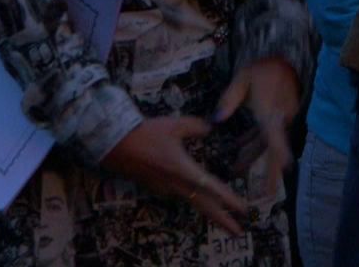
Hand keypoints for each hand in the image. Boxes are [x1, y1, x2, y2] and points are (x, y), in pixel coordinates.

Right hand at [101, 116, 250, 235]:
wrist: (114, 144)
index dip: (229, 200)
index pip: (211, 188)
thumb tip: (210, 127)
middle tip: (238, 232)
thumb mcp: (174, 125)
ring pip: (192, 202)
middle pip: (203, 206)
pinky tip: (198, 197)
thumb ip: (195, 127)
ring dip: (209, 211)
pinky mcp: (156, 187)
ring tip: (223, 218)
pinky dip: (192, 198)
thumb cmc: (144, 133)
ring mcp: (165, 188)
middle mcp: (175, 184)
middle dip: (222, 220)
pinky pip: (179, 194)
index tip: (244, 210)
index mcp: (183, 170)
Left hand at [213, 57, 300, 197]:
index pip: (275, 134)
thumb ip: (229, 100)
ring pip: (266, 143)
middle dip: (270, 172)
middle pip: (274, 148)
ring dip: (252, 156)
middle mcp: (279, 118)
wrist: (284, 59)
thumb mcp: (242, 79)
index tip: (284, 169)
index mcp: (271, 110)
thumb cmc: (263, 68)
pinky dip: (253, 142)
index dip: (279, 152)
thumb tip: (216, 120)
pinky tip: (238, 148)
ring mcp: (280, 120)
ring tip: (235, 170)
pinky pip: (265, 135)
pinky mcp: (277, 118)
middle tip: (267, 193)